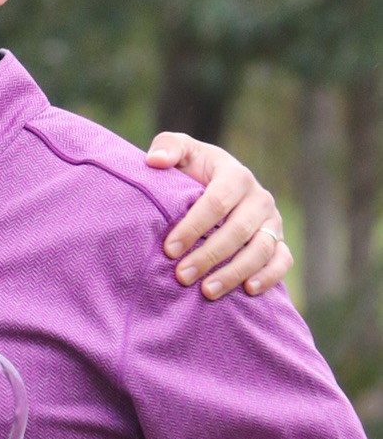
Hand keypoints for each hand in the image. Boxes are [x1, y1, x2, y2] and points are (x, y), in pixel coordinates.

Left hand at [145, 133, 291, 298]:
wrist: (215, 187)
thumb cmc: (193, 171)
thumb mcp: (182, 153)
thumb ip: (168, 147)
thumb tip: (154, 161)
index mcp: (235, 175)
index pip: (218, 201)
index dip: (194, 226)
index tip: (169, 249)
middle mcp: (259, 198)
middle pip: (239, 230)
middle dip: (209, 255)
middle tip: (182, 276)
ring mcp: (272, 221)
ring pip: (262, 249)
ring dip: (235, 272)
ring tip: (207, 291)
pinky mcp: (279, 241)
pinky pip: (283, 260)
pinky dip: (269, 276)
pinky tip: (248, 290)